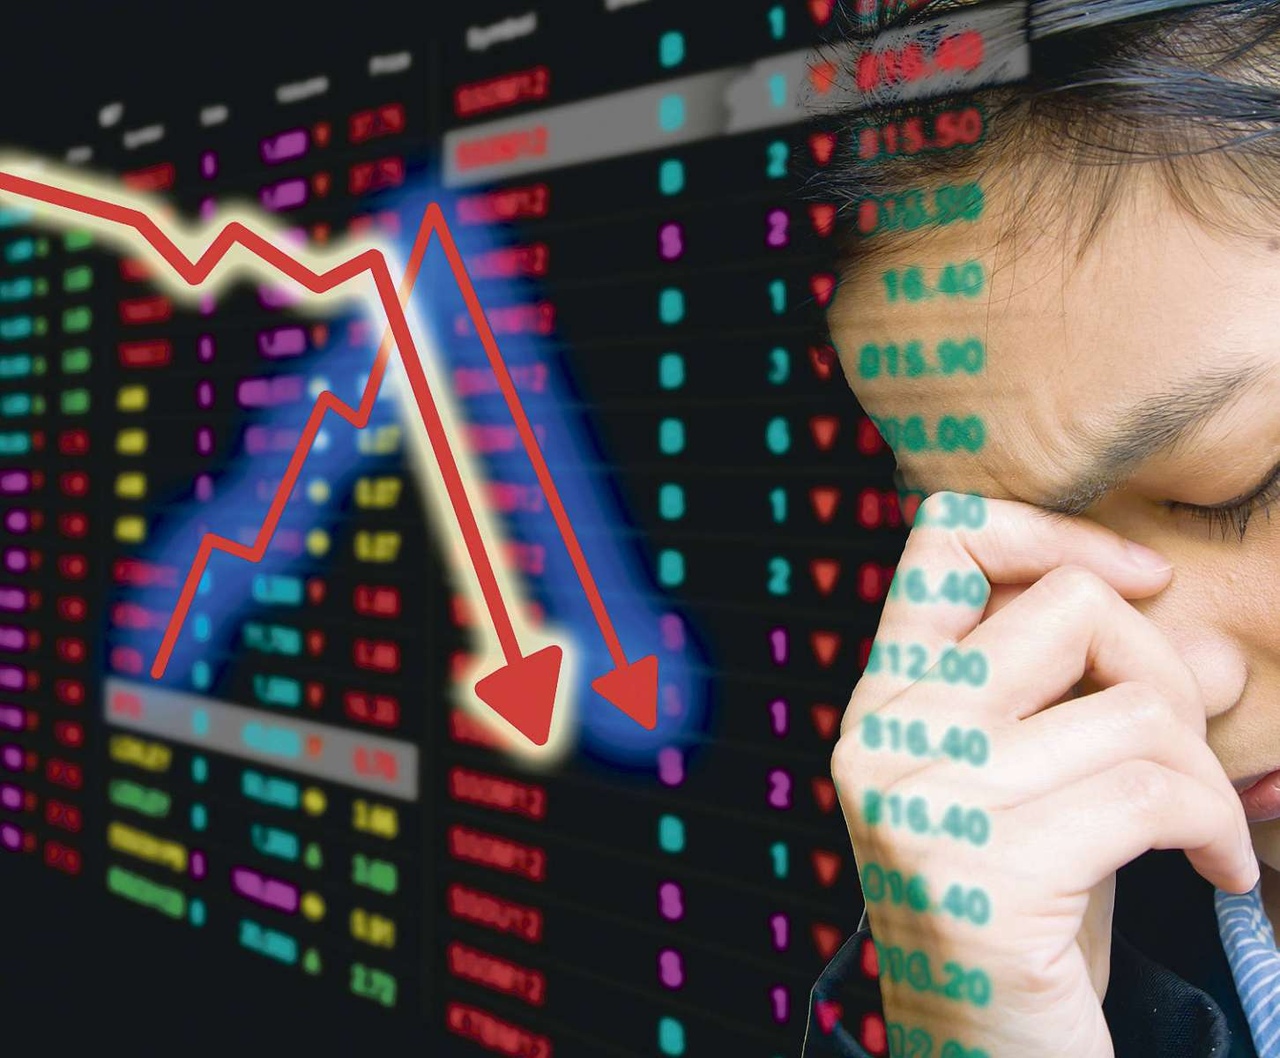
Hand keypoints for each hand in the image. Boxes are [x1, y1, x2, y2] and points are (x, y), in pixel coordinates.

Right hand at [831, 492, 1258, 1057]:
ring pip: (1130, 705)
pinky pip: (1154, 793)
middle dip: (1164, 664)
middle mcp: (887, 735)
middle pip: (1067, 605)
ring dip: (1204, 768)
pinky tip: (1219, 871)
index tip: (1138, 582)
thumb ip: (1101, 701)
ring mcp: (930, 799)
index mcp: (884, 700)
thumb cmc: (1020, 914)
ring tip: (1206, 826)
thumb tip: (1212, 646)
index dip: (1052, 533)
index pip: (944, 543)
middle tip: (1186, 745)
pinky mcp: (991, 869)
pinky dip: (1215, 828)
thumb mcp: (1050, 787)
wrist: (981, 1055)